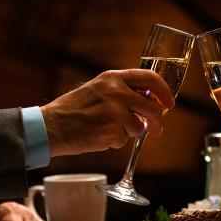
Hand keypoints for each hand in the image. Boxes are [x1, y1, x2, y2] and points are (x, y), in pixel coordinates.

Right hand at [40, 69, 174, 156]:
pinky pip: (123, 141)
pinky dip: (114, 142)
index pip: (150, 78)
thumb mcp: (98, 90)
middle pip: (152, 108)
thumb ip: (122, 91)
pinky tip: (98, 135)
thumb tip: (148, 101)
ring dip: (127, 133)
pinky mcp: (111, 131)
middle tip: (157, 130)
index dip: (164, 91)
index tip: (169, 103)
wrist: (50, 126)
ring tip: (106, 129)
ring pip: (138, 128)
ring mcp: (114, 111)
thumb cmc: (73, 110)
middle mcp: (116, 92)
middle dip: (157, 122)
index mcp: (113, 78)